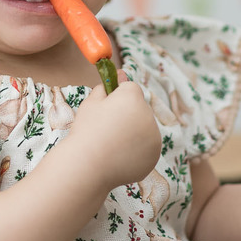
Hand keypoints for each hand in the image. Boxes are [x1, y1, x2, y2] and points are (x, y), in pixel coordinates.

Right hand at [67, 71, 160, 190]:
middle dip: (127, 115)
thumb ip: (106, 87)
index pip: (130, 88)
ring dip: (133, 133)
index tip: (107, 106)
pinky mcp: (154, 155)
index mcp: (133, 97)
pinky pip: (146, 147)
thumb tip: (120, 75)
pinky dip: (136, 150)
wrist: (87, 165)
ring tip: (111, 144)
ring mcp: (154, 136)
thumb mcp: (91, 102)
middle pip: (139, 108)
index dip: (117, 96)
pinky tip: (118, 156)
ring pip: (144, 128)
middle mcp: (148, 114)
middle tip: (106, 129)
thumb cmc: (86, 130)